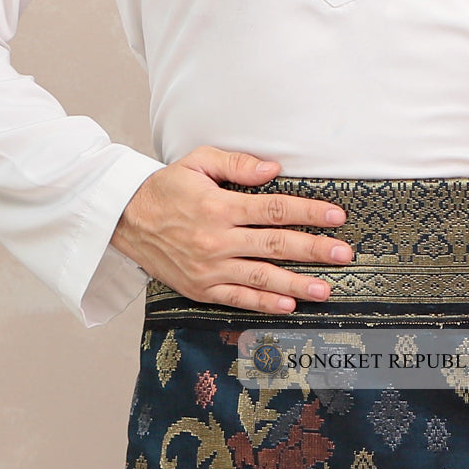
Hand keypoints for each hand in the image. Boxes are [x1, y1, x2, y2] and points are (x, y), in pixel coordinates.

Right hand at [109, 145, 354, 313]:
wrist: (126, 221)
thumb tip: (273, 169)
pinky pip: (239, 298)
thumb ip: (236, 165)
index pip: (274, 209)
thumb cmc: (165, 190)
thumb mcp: (196, 163)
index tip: (335, 216)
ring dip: (297, 284)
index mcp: (220, 207)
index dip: (308, 212)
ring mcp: (210, 269)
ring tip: (326, 289)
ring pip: (261, 277)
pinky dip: (264, 303)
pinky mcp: (202, 289)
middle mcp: (217, 240)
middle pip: (275, 245)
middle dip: (313, 250)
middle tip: (343, 255)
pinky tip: (288, 305)